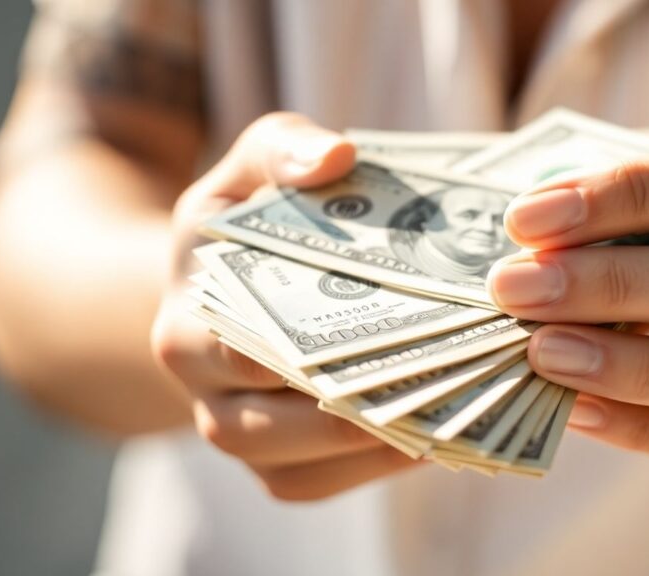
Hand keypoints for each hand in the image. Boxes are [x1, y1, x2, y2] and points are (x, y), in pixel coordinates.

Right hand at [151, 113, 416, 500]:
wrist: (217, 287)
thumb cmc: (243, 221)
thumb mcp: (250, 167)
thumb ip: (284, 147)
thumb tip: (338, 155)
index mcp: (189, 319)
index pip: (251, 349)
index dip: (328, 349)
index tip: (409, 334)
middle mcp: (203, 390)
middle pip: (281, 424)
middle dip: (366, 408)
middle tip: (451, 388)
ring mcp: (236, 434)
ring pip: (302, 469)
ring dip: (380, 451)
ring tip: (459, 418)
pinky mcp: (270, 465)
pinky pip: (318, 485)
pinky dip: (375, 472)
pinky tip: (438, 438)